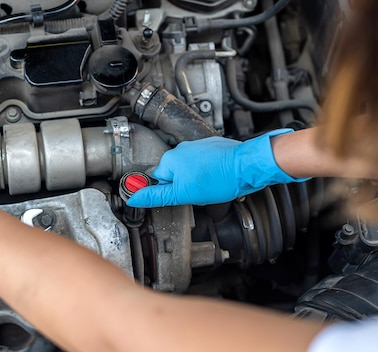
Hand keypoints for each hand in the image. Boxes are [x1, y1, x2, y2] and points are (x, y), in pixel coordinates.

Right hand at [126, 129, 308, 206]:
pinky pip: (203, 163)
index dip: (170, 191)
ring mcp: (198, 146)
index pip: (159, 180)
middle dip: (184, 186)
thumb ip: (157, 195)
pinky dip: (208, 172)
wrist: (248, 166)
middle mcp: (181, 149)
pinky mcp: (212, 147)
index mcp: (170, 159)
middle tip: (197, 193)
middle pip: (174, 175)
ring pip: (189, 169)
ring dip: (197, 179)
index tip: (181, 195)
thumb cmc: (220, 179)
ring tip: (210, 186)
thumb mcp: (184, 194)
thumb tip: (133, 198)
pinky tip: (217, 179)